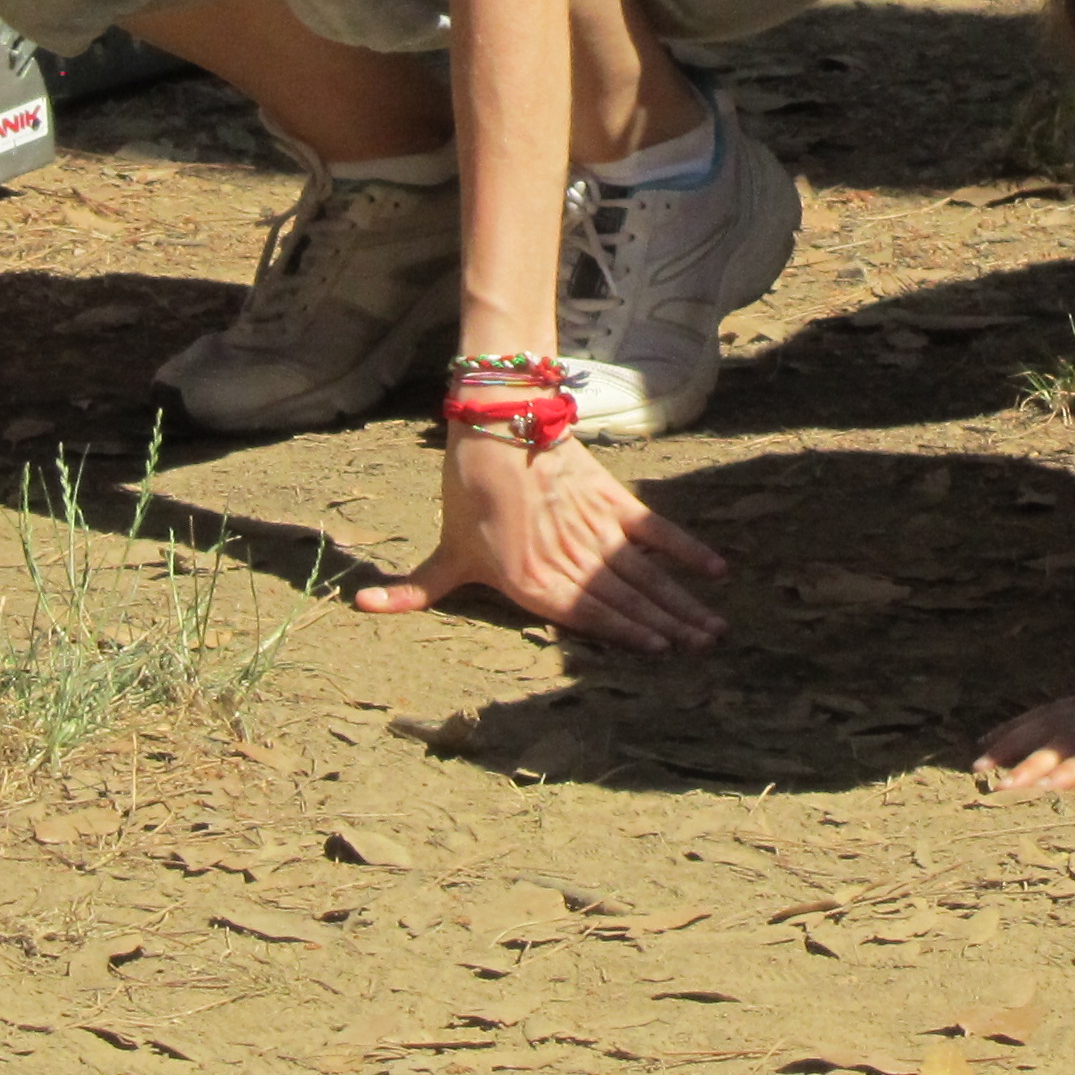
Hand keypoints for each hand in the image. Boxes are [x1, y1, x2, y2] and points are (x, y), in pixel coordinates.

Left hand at [358, 434, 727, 650]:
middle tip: (707, 647)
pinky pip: (652, 529)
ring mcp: (591, 530)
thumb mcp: (443, 550)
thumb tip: (360, 607)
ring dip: (681, 599)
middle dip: (669, 625)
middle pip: (627, 599)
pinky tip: (714, 568)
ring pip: (644, 573)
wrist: (493, 423)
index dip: (628, 634)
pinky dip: (684, 547)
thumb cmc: (465, 491)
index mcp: (532, 583)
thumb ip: (414, 589)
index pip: (586, 617)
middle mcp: (568, 561)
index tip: (663, 652)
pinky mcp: (608, 497)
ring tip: (713, 625)